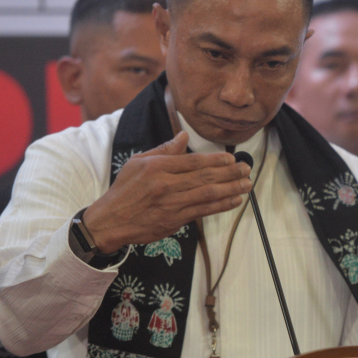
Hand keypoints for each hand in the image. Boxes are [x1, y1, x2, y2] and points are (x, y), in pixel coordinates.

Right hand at [82, 132, 251, 252]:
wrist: (110, 221)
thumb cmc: (125, 190)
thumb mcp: (138, 163)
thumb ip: (164, 150)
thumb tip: (183, 136)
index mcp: (157, 167)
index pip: (192, 161)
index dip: (215, 160)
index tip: (231, 159)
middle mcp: (166, 184)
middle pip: (204, 176)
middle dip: (229, 173)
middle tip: (246, 169)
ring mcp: (171, 203)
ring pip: (207, 194)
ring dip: (231, 188)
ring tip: (247, 184)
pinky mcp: (175, 220)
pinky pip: (203, 211)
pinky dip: (221, 206)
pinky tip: (235, 200)